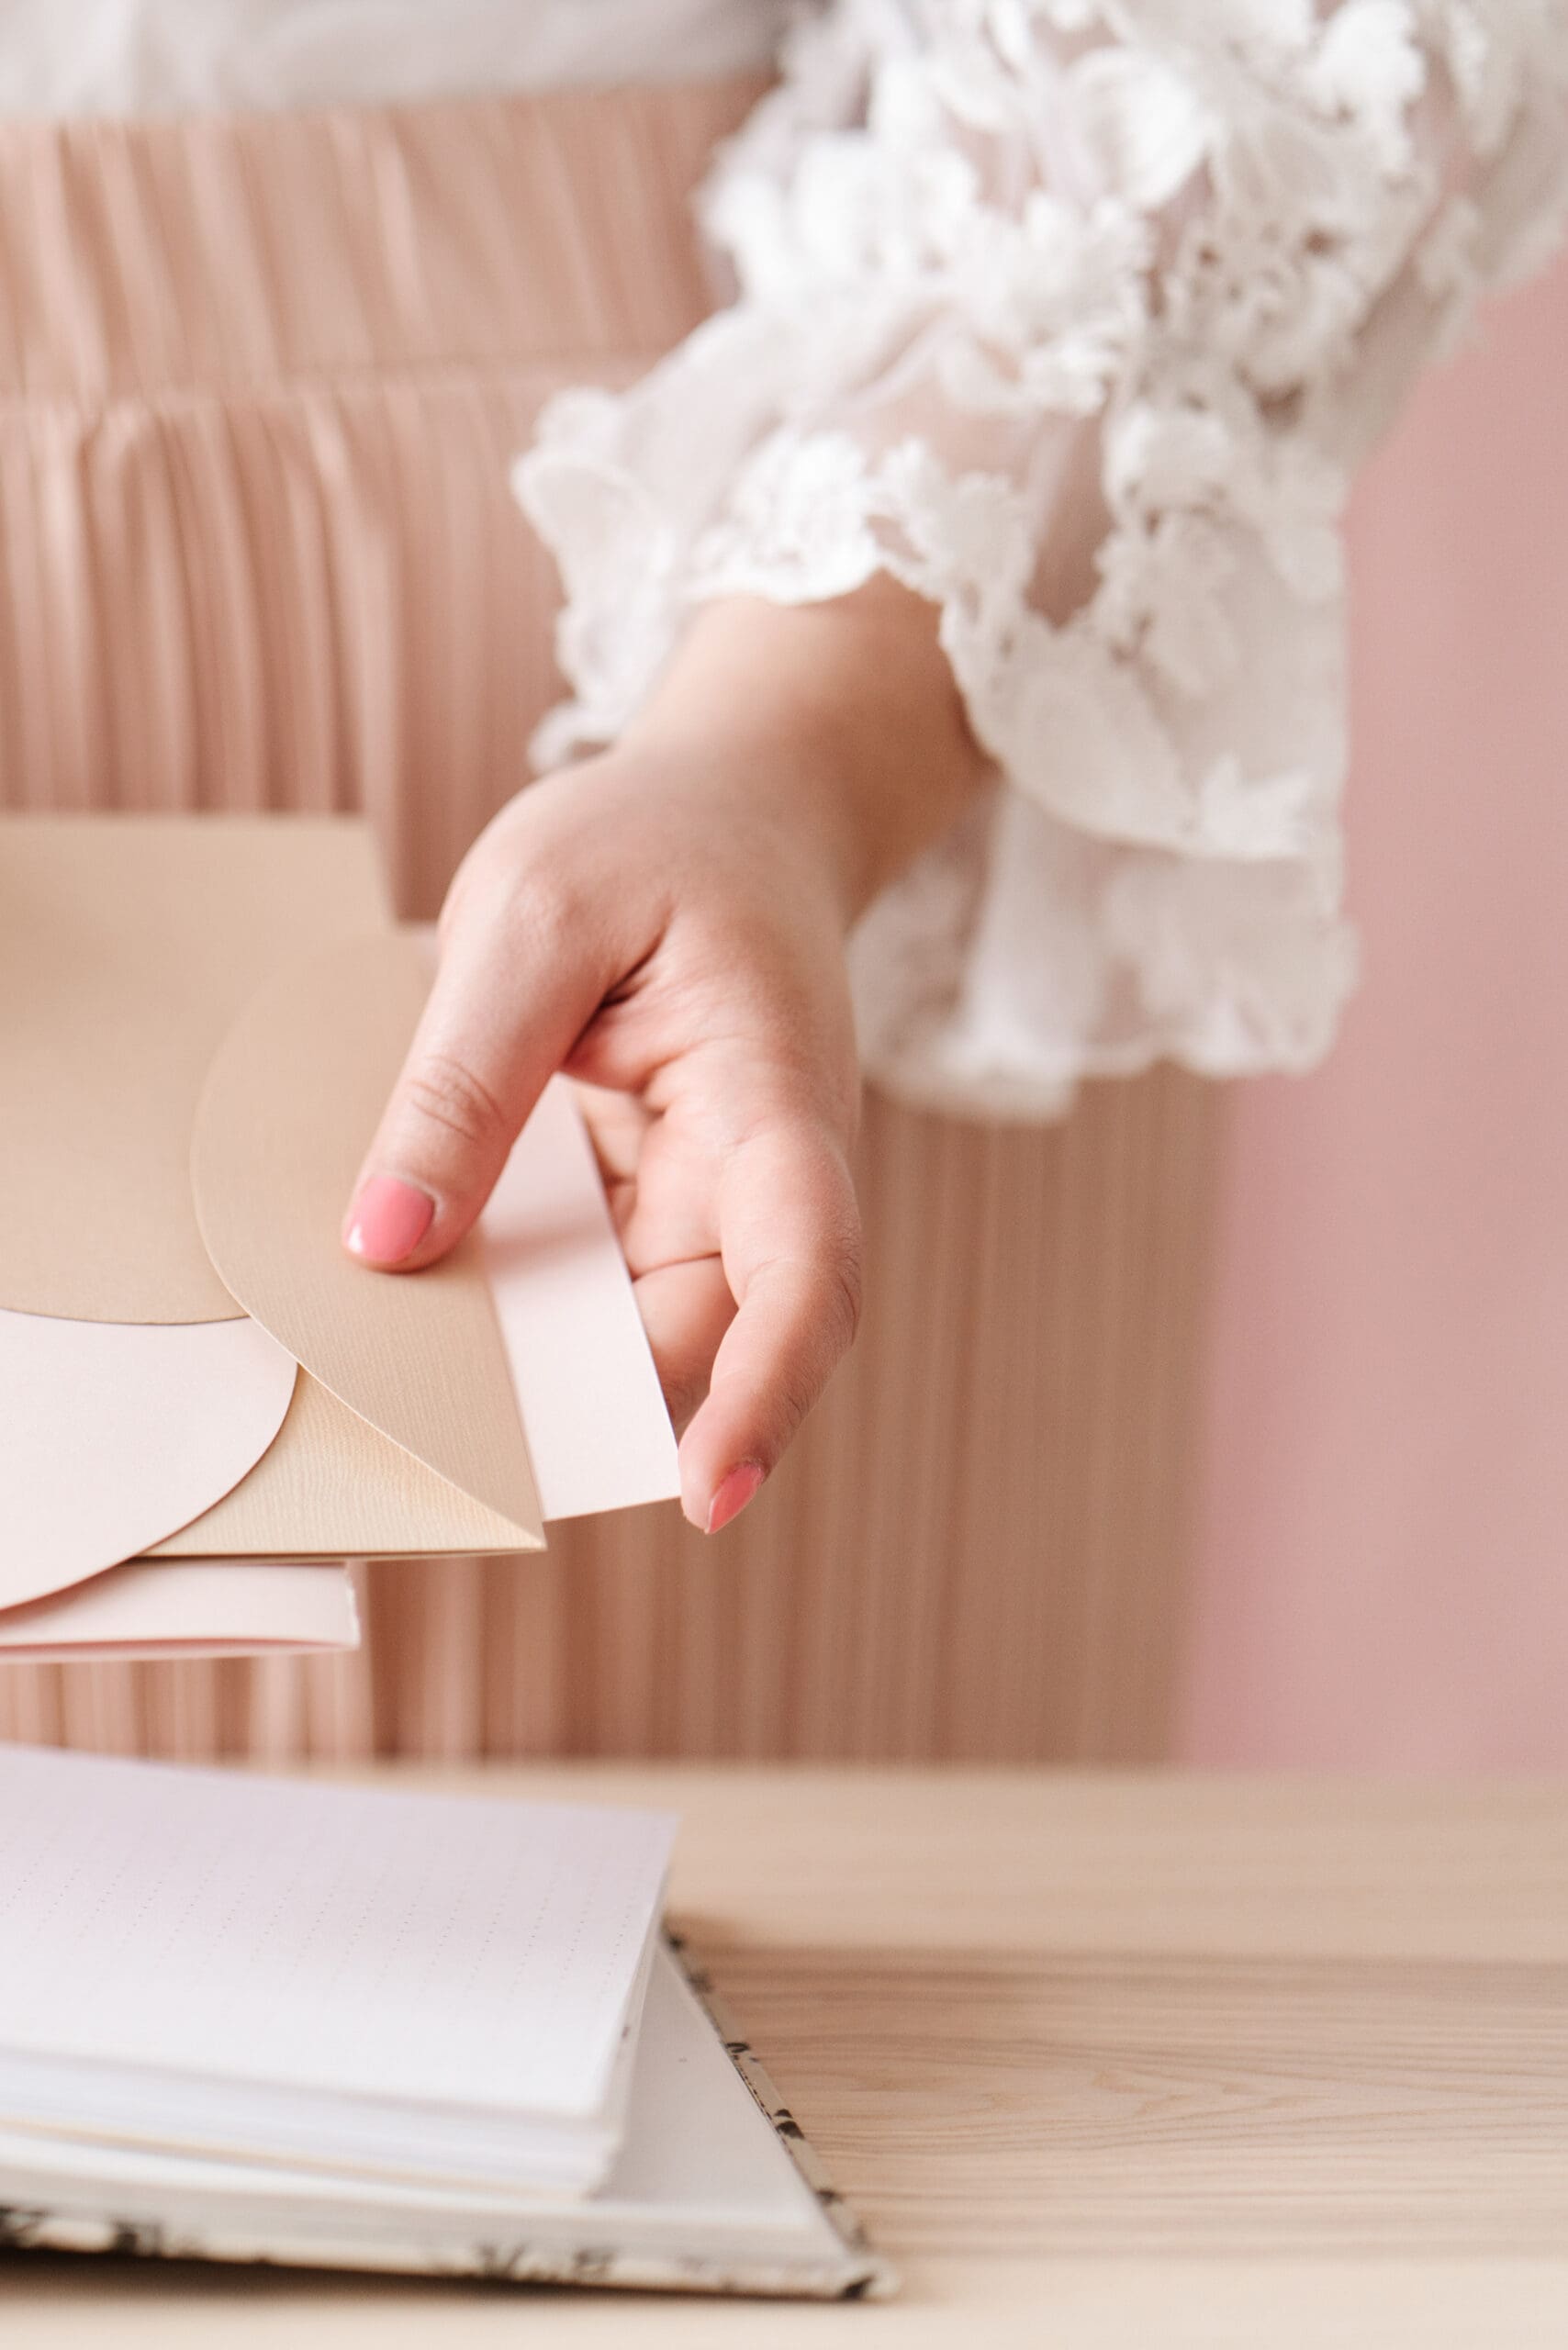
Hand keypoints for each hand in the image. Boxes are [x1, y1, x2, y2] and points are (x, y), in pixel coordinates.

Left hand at [342, 584, 986, 1531]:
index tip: (706, 1496)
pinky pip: (590, 1282)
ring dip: (545, 1366)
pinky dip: (519, 1303)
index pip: (807, 1267)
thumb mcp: (530, 916)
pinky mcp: (654, 1202)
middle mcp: (760, 1175)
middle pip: (705, 1335)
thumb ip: (463, 1076)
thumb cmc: (658, 842)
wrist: (740, 811)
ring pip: (638, 1329)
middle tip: (459, 1441)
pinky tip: (433, 1293)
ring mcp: (709, 1199)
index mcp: (773, 1096)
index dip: (769, 1390)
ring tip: (426, 1376)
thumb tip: (390, 1241)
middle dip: (596, 1408)